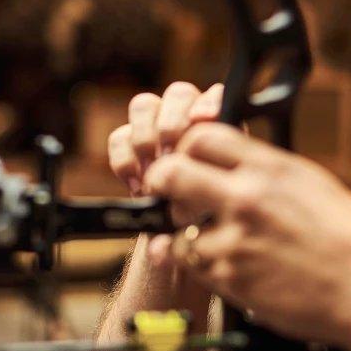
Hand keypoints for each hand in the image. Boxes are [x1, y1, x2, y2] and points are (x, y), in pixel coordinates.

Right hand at [105, 82, 222, 311]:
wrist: (188, 257)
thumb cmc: (220, 231)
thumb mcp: (231, 206)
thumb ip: (221, 180)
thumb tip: (212, 168)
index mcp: (225, 132)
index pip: (217, 97)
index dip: (208, 103)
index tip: (204, 120)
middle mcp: (190, 126)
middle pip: (178, 93)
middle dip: (172, 118)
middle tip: (171, 147)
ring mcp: (158, 136)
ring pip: (144, 105)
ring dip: (146, 134)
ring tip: (152, 168)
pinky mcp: (131, 154)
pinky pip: (119, 137)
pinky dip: (123, 157)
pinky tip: (135, 183)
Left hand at [143, 123, 350, 348]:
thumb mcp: (312, 183)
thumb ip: (265, 171)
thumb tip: (230, 167)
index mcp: (270, 167)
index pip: (201, 137)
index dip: (188, 149)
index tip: (189, 161)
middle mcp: (246, 197)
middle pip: (171, 174)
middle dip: (164, 184)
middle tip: (171, 196)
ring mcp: (234, 241)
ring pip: (177, 229)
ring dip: (187, 234)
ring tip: (216, 241)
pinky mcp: (230, 280)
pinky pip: (193, 265)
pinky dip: (202, 265)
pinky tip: (228, 264)